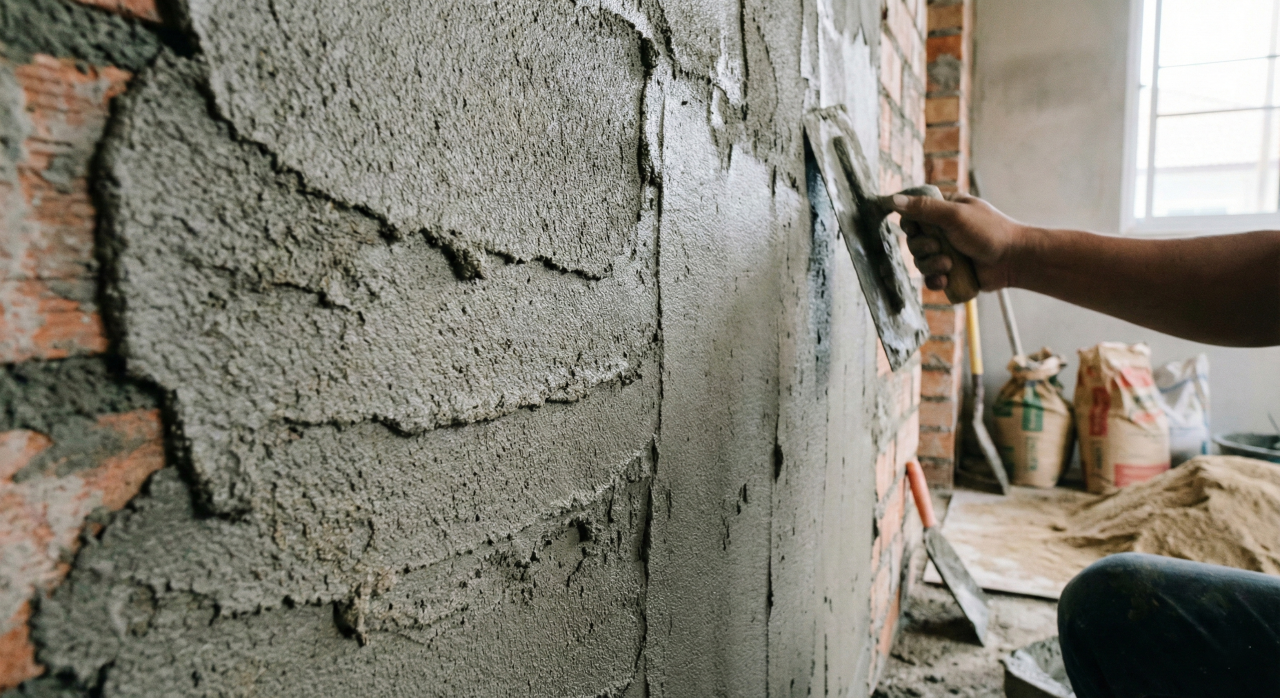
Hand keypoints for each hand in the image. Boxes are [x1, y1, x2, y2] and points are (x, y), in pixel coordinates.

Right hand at [887, 193, 1026, 292]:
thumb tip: (893, 200)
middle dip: (923, 249)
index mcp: (944, 211)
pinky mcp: (951, 273)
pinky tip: (945, 280)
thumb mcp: (955, 215)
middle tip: (939, 248)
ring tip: (949, 266)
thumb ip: (924, 209)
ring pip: (920, 262)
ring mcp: (947, 253)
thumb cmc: (989, 231)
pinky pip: (931, 279)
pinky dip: (935, 280)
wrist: (1013, 260)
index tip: (916, 230)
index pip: (913, 216)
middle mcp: (943, 231)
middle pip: (913, 242)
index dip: (910, 225)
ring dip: (931, 265)